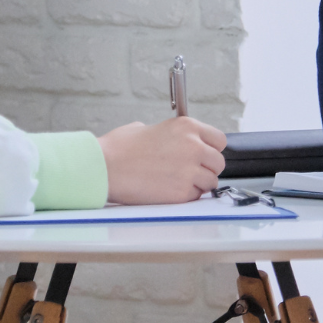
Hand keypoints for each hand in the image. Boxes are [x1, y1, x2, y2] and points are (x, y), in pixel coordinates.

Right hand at [98, 117, 227, 204]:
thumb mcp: (147, 127)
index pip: (219, 140)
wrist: (104, 168)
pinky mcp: (182, 192)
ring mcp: (189, 170)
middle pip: (218, 162)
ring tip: (176, 182)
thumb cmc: (119, 149)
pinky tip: (168, 190)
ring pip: (211, 181)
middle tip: (189, 171)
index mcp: (186, 126)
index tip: (203, 155)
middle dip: (206, 168)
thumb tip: (172, 141)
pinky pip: (196, 196)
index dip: (210, 149)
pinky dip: (186, 196)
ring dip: (198, 184)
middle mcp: (193, 146)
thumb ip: (168, 134)